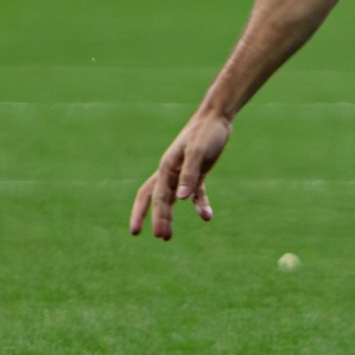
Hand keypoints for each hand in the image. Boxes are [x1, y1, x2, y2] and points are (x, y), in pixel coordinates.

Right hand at [130, 110, 231, 239]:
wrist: (217, 117)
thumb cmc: (205, 132)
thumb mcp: (198, 152)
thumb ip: (189, 174)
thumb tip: (180, 199)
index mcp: (166, 167)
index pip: (155, 196)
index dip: (146, 215)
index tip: (138, 232)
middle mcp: (171, 172)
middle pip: (157, 199)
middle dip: (155, 218)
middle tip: (160, 237)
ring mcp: (183, 173)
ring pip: (172, 199)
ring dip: (169, 216)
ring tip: (168, 236)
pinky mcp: (197, 173)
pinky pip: (195, 194)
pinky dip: (199, 205)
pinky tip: (207, 216)